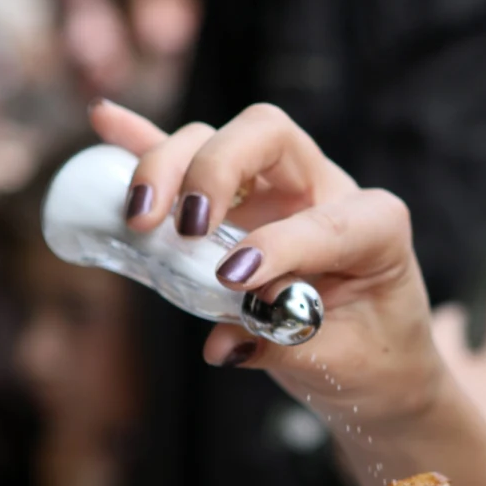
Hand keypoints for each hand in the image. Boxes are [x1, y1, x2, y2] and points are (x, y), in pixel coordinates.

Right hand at [89, 100, 444, 435]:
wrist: (379, 364)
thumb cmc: (372, 358)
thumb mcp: (344, 362)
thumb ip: (287, 344)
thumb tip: (223, 342)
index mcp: (375, 225)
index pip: (325, 220)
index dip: (277, 245)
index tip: (232, 279)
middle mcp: (326, 191)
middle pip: (267, 134)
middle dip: (216, 169)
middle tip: (186, 229)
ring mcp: (280, 190)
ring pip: (220, 139)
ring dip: (170, 165)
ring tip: (141, 217)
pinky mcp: (239, 206)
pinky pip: (189, 164)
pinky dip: (145, 142)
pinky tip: (106, 120)